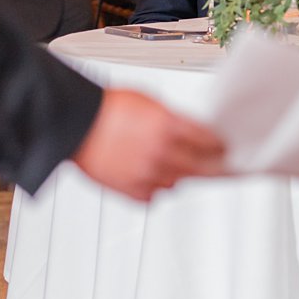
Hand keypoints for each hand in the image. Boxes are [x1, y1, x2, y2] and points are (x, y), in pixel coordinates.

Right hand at [71, 89, 226, 200]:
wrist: (74, 122)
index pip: (209, 142)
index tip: (224, 148)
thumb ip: (174, 121)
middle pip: (201, 168)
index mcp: (168, 126)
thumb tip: (193, 132)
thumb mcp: (150, 102)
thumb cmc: (107, 108)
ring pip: (178, 184)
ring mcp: (146, 174)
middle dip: (211, 165)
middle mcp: (160, 153)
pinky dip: (154, 187)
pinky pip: (154, 196)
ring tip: (165, 162)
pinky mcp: (130, 190)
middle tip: (218, 165)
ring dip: (178, 175)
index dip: (219, 145)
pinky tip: (147, 172)